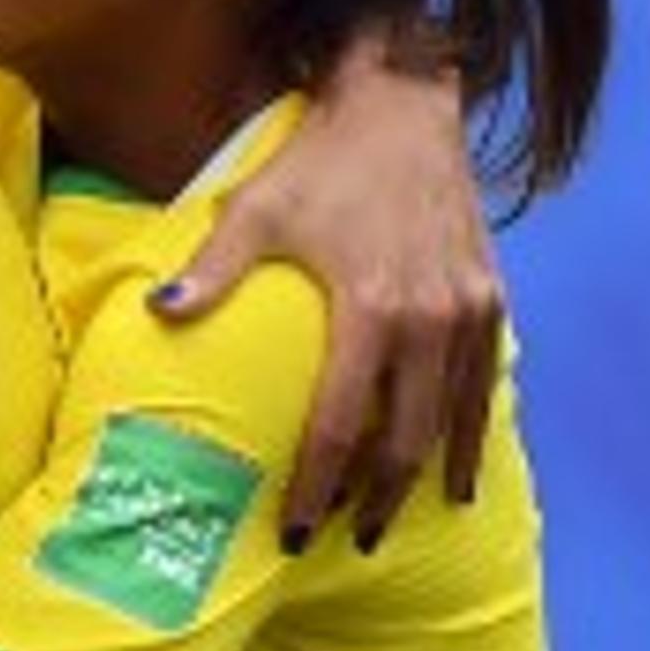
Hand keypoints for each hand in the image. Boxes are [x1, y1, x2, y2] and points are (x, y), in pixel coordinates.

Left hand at [156, 55, 501, 550]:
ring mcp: (469, 312)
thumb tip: (158, 314)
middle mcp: (432, 320)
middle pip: (403, 439)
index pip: (343, 423)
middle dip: (372, 499)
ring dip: (422, 477)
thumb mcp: (254, 209)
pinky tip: (453, 473)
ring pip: (450, 421)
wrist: (402, 109)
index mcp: (373, 307)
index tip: (293, 529)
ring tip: (389, 522)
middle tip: (345, 541)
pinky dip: (467, 434)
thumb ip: (211, 270)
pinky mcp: (491, 299)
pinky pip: (482, 387)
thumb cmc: (317, 163)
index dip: (318, 483)